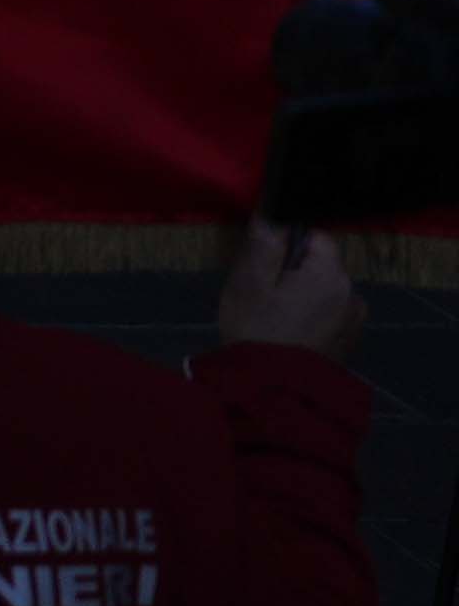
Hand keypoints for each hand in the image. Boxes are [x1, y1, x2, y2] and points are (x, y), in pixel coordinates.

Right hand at [215, 218, 362, 359]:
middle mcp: (353, 294)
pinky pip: (332, 314)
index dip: (288, 244)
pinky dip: (315, 317)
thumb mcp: (249, 282)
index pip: (317, 237)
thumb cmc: (257, 331)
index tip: (266, 265)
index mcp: (331, 275)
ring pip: (327, 291)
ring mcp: (355, 321)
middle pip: (322, 266)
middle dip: (296, 272)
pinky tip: (292, 334)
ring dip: (306, 296)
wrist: (274, 392)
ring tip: (277, 318)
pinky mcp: (351, 342)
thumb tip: (273, 213)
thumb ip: (265, 245)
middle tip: (265, 295)